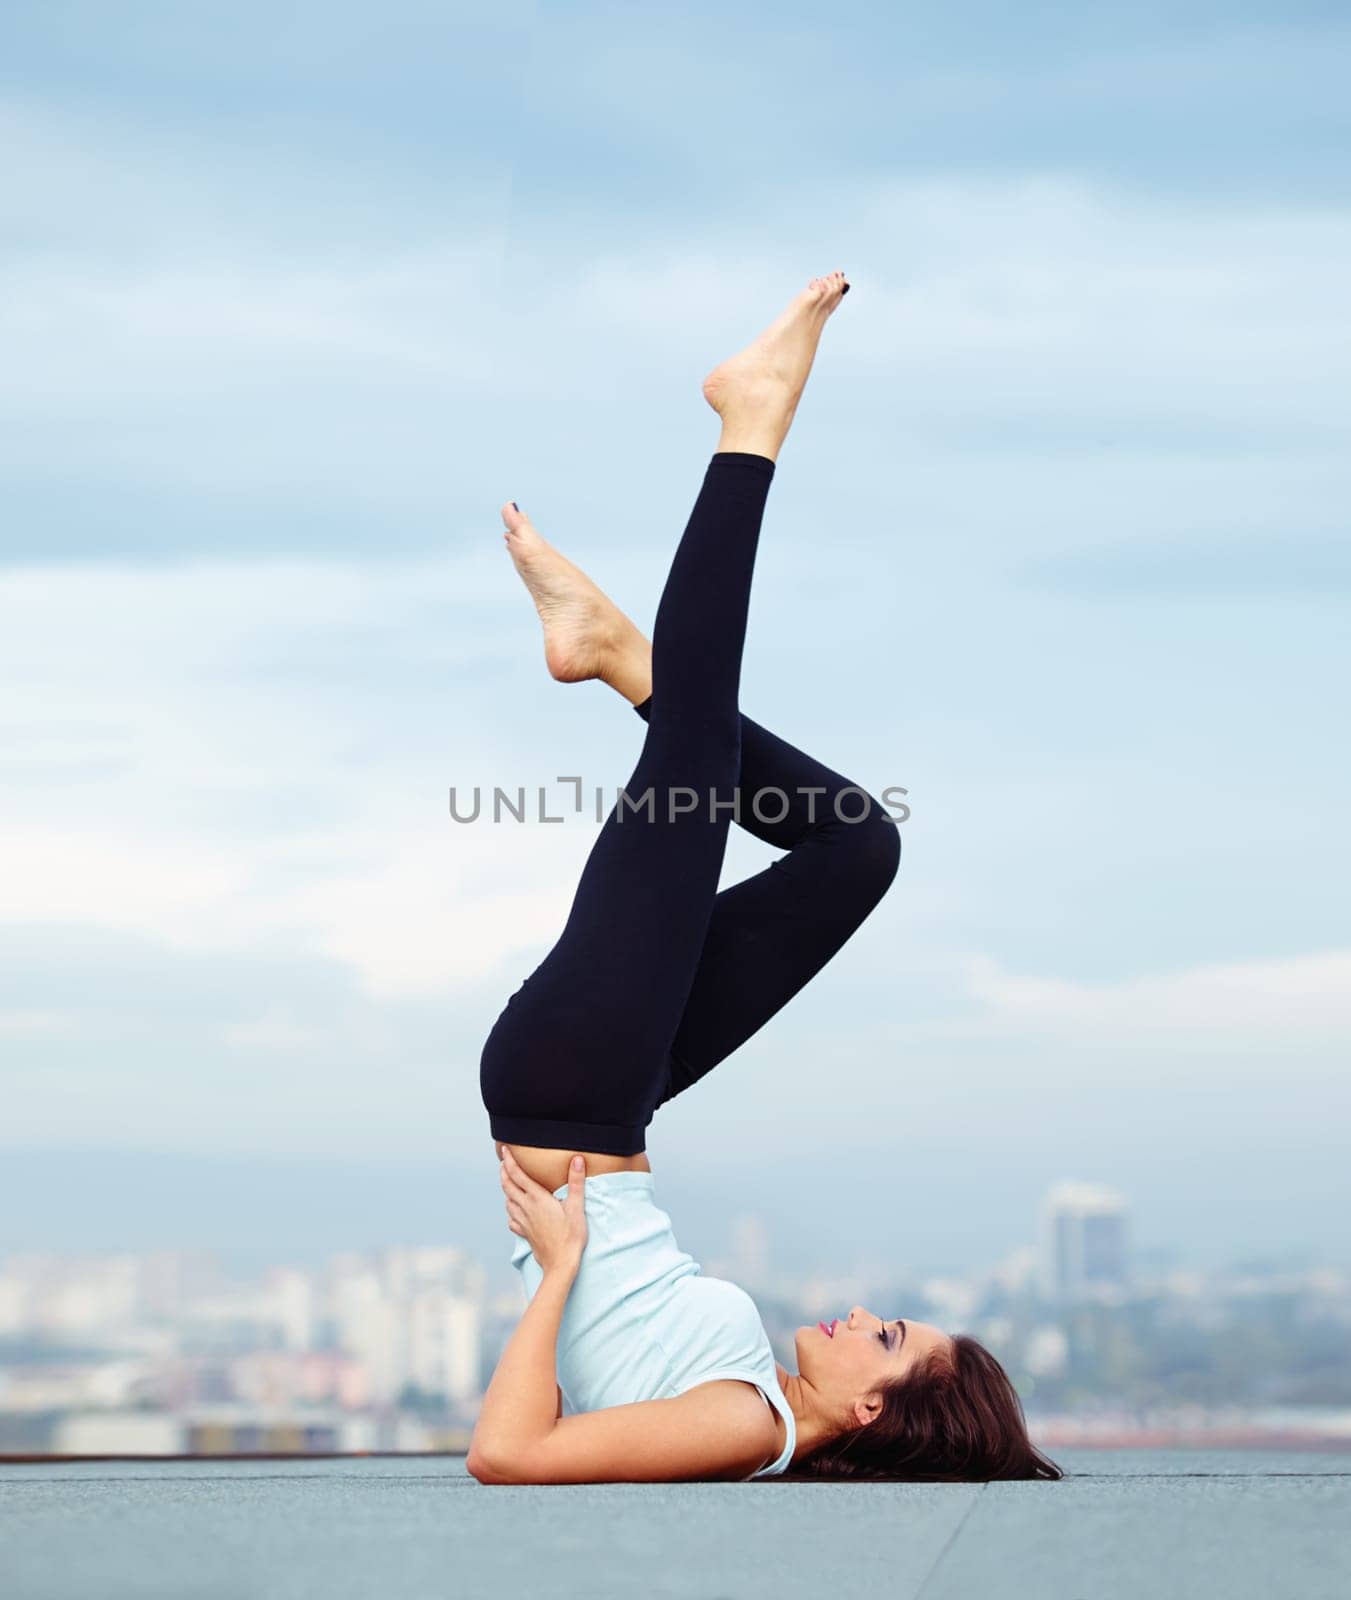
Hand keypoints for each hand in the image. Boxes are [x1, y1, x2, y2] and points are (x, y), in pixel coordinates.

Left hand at [499, 1147, 587, 1275]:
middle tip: (503, 1162)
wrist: (560, 1265)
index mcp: (537, 1199)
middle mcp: (526, 1208)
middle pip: (508, 1186)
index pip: (518, 1175)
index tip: (504, 1150)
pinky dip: (510, 1210)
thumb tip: (577, 1159)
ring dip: (506, 1189)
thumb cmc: (571, 1236)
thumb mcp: (577, 1207)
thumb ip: (576, 1182)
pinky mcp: (525, 1233)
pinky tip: (513, 1211)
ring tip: (507, 1182)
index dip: (510, 1161)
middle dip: (504, 1172)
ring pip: (508, 1202)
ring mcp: (523, 1222)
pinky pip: (512, 1219)